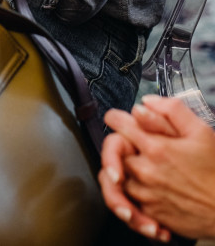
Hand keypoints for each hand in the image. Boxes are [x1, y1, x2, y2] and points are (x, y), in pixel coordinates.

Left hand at [100, 97, 214, 239]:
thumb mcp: (200, 132)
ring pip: (117, 175)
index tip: (121, 119)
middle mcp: (145, 170)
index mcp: (155, 147)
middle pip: (114, 149)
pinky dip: (132, 189)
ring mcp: (145, 193)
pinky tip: (149, 185)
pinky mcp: (148, 212)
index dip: (117, 117)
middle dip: (122, 143)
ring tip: (142, 164)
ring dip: (124, 167)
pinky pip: (127, 198)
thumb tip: (146, 102)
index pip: (117, 123)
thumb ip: (172, 110)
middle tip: (134, 144)